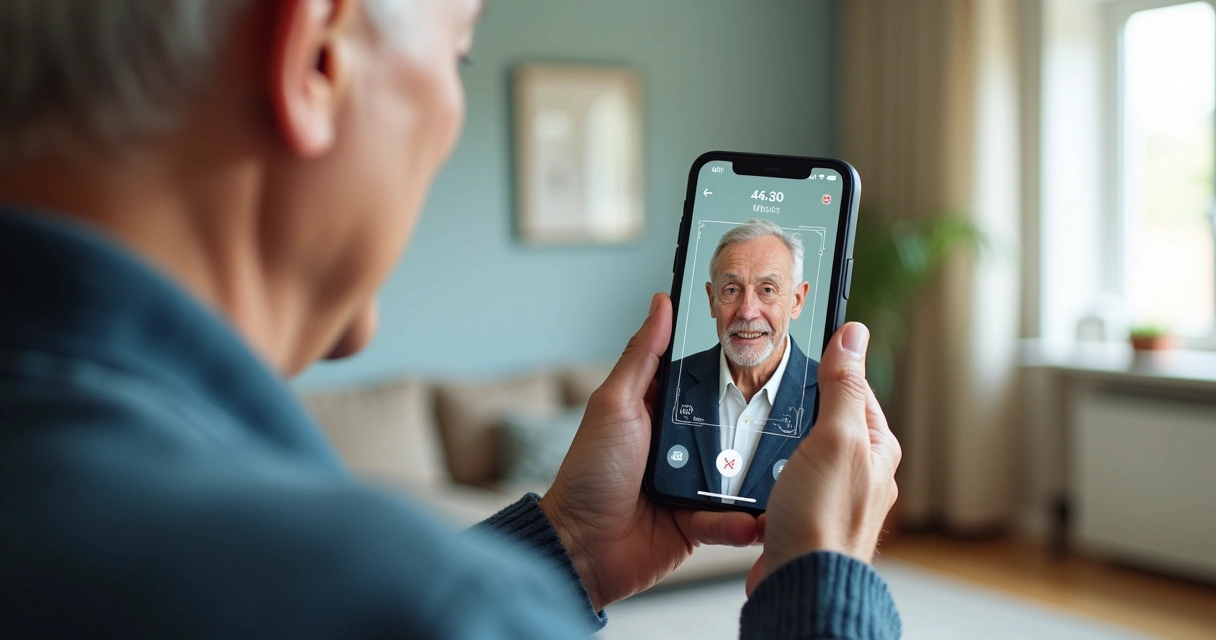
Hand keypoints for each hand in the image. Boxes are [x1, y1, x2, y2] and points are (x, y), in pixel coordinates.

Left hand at [539, 293, 760, 609]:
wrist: (582, 548)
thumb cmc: (589, 473)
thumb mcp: (616, 404)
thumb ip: (643, 356)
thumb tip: (661, 303)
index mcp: (658, 411)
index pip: (703, 381)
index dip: (732, 367)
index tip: (767, 349)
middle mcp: (678, 446)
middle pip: (731, 426)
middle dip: (759, 424)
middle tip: (797, 414)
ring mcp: (691, 485)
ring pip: (739, 474)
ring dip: (759, 477)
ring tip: (789, 471)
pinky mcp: (698, 524)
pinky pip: (732, 520)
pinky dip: (744, 522)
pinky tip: (757, 519)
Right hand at [745, 323, 900, 595]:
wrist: (800, 581)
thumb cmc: (824, 519)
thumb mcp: (836, 437)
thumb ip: (843, 387)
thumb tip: (854, 335)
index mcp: (875, 448)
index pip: (854, 389)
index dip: (828, 368)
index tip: (802, 351)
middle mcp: (857, 471)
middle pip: (823, 418)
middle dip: (796, 407)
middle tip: (771, 393)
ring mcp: (828, 494)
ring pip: (798, 449)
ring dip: (775, 442)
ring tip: (757, 433)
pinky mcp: (800, 514)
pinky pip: (780, 479)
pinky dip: (763, 472)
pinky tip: (750, 471)